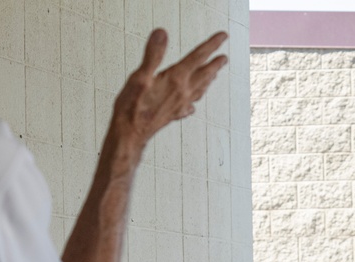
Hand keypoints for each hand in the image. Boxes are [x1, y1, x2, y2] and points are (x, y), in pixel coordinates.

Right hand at [111, 30, 227, 147]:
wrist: (130, 135)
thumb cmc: (132, 107)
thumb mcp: (140, 76)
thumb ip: (153, 54)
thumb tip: (162, 33)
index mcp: (176, 80)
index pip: (198, 57)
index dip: (211, 44)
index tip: (223, 36)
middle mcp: (182, 92)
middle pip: (203, 74)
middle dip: (215, 64)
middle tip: (224, 58)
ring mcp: (180, 105)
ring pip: (199, 89)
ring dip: (208, 80)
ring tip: (214, 75)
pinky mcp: (173, 114)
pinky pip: (190, 105)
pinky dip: (194, 100)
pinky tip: (193, 104)